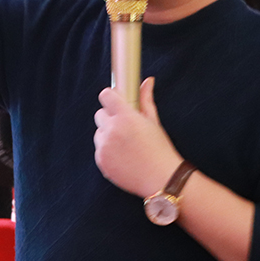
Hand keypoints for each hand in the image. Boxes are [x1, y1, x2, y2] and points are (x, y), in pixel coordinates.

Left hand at [94, 78, 182, 197]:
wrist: (161, 179)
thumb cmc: (160, 149)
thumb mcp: (154, 122)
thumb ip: (146, 100)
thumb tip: (148, 81)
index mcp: (125, 117)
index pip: (105, 96)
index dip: (110, 97)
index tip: (114, 102)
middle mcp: (111, 130)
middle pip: (99, 115)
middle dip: (110, 118)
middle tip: (125, 128)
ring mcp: (104, 147)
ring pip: (98, 133)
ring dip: (107, 136)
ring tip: (126, 146)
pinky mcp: (100, 161)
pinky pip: (99, 150)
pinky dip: (107, 152)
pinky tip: (123, 157)